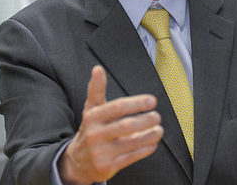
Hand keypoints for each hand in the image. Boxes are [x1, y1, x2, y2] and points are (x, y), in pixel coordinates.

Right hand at [59, 65, 162, 184]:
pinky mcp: (107, 167)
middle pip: (126, 126)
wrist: (77, 162)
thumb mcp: (90, 109)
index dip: (136, 103)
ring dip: (149, 136)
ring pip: (131, 143)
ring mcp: (101, 152)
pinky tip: (153, 143)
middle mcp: (95, 135)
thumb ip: (96, 89)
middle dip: (145, 120)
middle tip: (157, 116)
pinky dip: (145, 149)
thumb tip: (98, 68)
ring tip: (159, 129)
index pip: (117, 108)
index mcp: (92, 117)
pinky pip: (131, 157)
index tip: (152, 100)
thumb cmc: (90, 130)